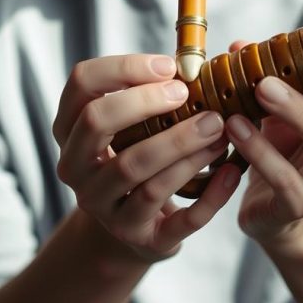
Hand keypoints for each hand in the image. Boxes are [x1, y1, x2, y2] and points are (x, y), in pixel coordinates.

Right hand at [52, 54, 241, 261]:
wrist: (136, 229)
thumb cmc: (140, 158)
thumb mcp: (132, 127)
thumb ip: (153, 93)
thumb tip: (195, 63)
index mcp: (71, 129)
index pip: (82, 83)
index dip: (124, 67)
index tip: (170, 66)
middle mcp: (77, 168)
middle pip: (98, 123)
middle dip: (145, 102)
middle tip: (188, 93)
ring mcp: (104, 208)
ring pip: (136, 170)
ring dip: (181, 144)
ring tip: (218, 127)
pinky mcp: (141, 239)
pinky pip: (178, 218)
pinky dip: (210, 195)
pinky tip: (232, 172)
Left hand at [222, 42, 302, 248]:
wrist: (277, 214)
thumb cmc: (286, 155)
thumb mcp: (283, 118)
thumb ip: (273, 83)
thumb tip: (241, 46)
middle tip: (267, 82)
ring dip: (285, 125)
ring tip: (248, 100)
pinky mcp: (298, 207)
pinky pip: (283, 181)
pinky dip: (258, 152)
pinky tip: (233, 129)